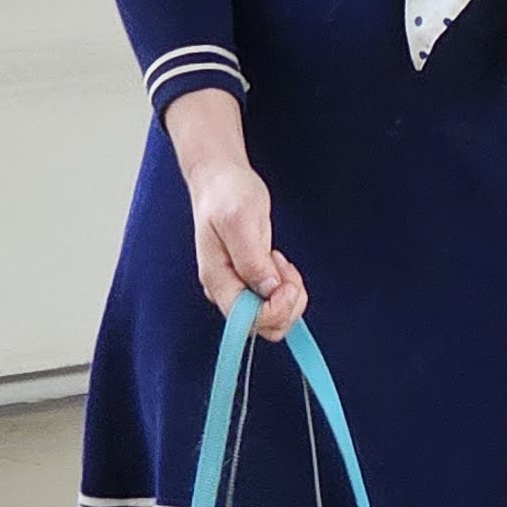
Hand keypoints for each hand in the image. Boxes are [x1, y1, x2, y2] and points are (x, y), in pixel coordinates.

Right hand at [162, 87, 305, 342]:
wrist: (220, 180)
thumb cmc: (227, 194)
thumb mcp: (241, 219)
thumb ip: (252, 258)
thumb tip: (268, 290)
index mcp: (217, 280)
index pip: (248, 322)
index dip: (275, 311)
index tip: (287, 282)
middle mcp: (226, 291)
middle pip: (264, 326)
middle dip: (287, 303)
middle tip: (286, 267)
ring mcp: (238, 288)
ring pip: (274, 316)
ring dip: (288, 293)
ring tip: (279, 258)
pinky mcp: (250, 283)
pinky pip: (275, 301)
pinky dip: (287, 286)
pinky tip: (277, 260)